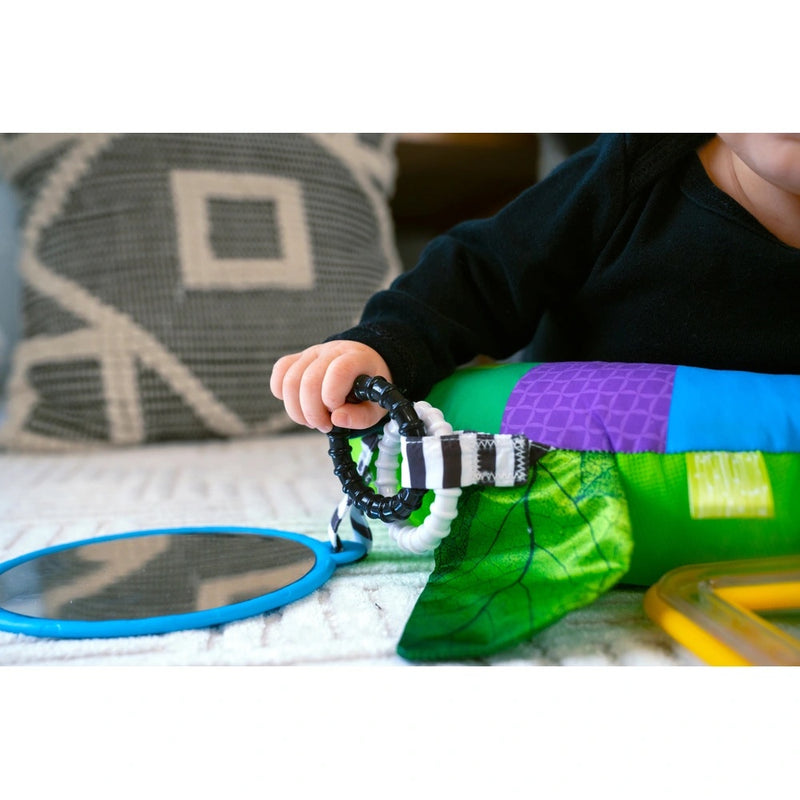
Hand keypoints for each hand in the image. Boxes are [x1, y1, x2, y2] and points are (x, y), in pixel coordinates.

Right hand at [270, 341, 392, 431]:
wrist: (363, 366)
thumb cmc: (368, 389)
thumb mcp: (376, 407)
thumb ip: (361, 416)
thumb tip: (337, 419)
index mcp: (357, 358)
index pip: (338, 371)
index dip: (332, 396)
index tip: (335, 413)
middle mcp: (332, 351)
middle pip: (309, 380)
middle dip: (312, 412)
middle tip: (324, 425)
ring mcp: (312, 353)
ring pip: (290, 380)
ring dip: (296, 410)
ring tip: (312, 420)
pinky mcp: (298, 358)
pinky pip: (280, 371)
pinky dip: (281, 392)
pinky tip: (297, 405)